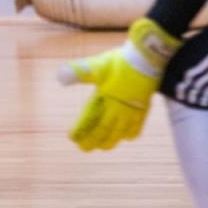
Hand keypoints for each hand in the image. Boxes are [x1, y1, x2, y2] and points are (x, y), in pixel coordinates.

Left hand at [60, 17, 181, 151]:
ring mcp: (132, 111)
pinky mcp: (143, 109)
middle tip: (84, 148)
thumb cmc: (120, 62)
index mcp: (104, 99)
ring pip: (120, 133)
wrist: (146, 60)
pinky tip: (126, 136)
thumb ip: (78, 72)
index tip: (72, 138)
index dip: (80, 130)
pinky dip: (129, 135)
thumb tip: (60, 78)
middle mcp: (117, 109)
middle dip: (93, 140)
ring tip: (103, 147)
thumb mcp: (96, 65)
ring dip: (110, 141)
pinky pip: (136, 128)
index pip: (89, 119)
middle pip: (104, 130)